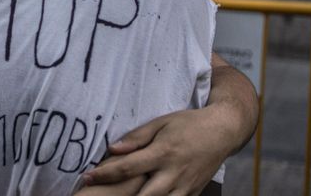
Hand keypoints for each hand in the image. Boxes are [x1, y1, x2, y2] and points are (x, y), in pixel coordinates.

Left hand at [81, 106, 234, 195]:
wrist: (223, 131)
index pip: (127, 167)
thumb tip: (113, 149)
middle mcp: (174, 173)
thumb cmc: (189, 123)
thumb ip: (137, 137)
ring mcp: (185, 187)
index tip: (87, 177)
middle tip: (100, 195)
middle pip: (142, 195)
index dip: (104, 174)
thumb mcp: (162, 122)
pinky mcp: (193, 194)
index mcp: (163, 152)